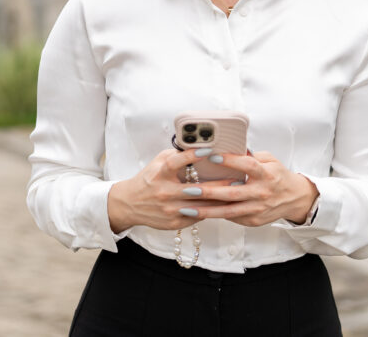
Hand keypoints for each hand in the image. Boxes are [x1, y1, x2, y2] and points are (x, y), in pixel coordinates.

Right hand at [107, 148, 234, 233]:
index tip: (209, 149)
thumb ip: (177, 155)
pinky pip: (197, 217)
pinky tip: (223, 206)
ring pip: (200, 206)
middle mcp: (164, 192)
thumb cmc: (149, 179)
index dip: (192, 155)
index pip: (176, 163)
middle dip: (219, 184)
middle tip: (237, 179)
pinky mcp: (174, 222)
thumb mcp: (158, 162)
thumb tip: (200, 146)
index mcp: (159, 174)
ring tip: (236, 194)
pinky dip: (210, 211)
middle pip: (196, 189)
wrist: (130, 204)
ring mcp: (170, 210)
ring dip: (219, 201)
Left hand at [180, 151, 318, 226]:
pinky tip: (199, 213)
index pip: (246, 165)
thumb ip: (251, 155)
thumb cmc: (278, 175)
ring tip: (187, 208)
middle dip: (209, 192)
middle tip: (188, 189)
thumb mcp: (269, 160)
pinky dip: (215, 215)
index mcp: (266, 174)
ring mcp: (257, 208)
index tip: (210, 156)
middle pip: (233, 193)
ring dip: (207, 210)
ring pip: (229, 211)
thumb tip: (230, 147)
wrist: (294, 198)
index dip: (229, 161)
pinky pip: (232, 218)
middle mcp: (261, 192)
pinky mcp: (253, 220)